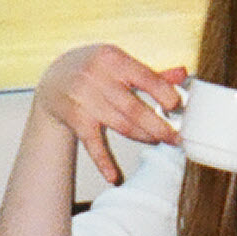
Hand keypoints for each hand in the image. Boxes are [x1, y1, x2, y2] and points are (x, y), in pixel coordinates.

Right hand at [34, 44, 187, 186]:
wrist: (53, 81)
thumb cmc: (92, 70)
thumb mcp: (118, 63)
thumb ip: (150, 71)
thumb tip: (182, 74)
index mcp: (112, 58)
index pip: (145, 78)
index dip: (164, 94)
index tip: (178, 106)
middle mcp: (96, 78)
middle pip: (134, 108)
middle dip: (158, 125)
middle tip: (175, 137)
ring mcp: (84, 100)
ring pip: (120, 125)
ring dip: (143, 136)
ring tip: (158, 141)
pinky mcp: (76, 119)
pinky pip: (93, 145)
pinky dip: (104, 162)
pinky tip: (114, 176)